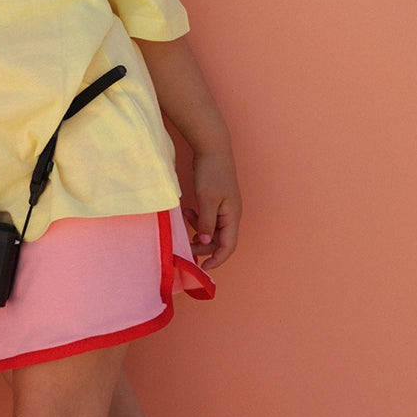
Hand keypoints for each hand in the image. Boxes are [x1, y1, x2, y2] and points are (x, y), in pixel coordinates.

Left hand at [185, 148, 241, 269]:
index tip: (203, 267)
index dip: (218, 259)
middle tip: (184, 245)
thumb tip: (205, 242)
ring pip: (211, 230)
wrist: (212, 148)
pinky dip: (197, 220)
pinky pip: (207, 219)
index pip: (228, 246)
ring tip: (185, 220)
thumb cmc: (212, 173)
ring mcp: (223, 208)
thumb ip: (206, 222)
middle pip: (218, 240)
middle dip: (202, 245)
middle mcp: (230, 215)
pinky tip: (187, 213)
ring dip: (198, 231)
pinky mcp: (215, 201)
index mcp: (232, 216)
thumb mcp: (207, 199)